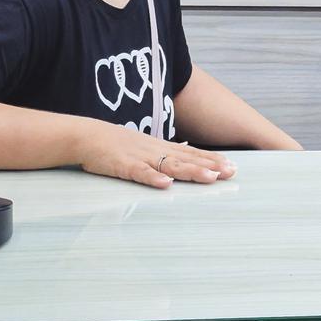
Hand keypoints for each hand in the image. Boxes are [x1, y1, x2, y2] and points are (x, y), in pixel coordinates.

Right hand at [75, 121, 236, 188]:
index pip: (192, 153)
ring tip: (210, 178)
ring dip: (191, 171)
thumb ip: (163, 156)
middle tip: (231, 173)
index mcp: (162, 147)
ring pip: (170, 165)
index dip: (212, 159)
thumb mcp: (145, 148)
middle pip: (188, 159)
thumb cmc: (116, 145)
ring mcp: (141, 157)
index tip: (232, 166)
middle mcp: (156, 151)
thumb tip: (181, 163)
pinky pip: (140, 173)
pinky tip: (165, 184)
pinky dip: (153, 178)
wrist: (88, 136)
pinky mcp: (123, 166)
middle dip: (210, 166)